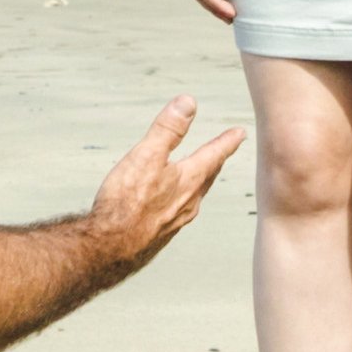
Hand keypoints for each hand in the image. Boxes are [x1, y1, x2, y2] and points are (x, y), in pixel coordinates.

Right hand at [79, 94, 251, 264]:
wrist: (111, 248)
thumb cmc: (126, 202)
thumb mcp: (146, 156)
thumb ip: (168, 129)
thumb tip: (188, 103)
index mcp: (188, 180)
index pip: (214, 154)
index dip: (227, 141)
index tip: (240, 133)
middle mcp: (188, 202)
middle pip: (208, 177)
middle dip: (215, 161)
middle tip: (223, 152)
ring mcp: (176, 220)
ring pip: (195, 196)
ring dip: (200, 182)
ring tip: (200, 176)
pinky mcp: (161, 234)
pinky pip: (180, 211)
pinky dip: (182, 200)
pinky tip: (171, 205)